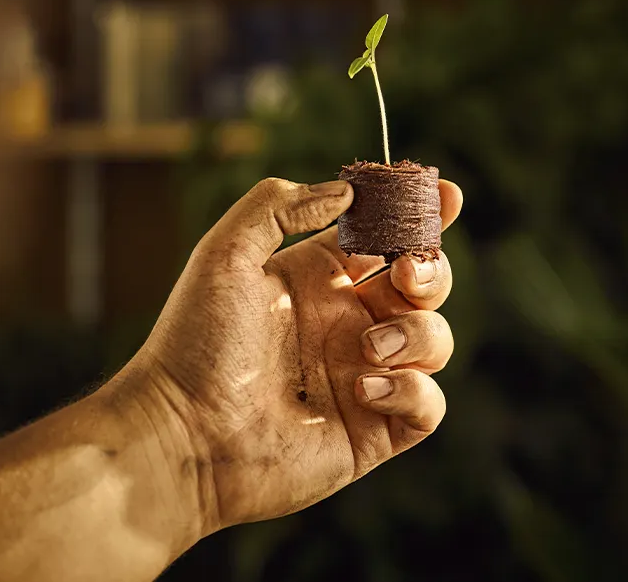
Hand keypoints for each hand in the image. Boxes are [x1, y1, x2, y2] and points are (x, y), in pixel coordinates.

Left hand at [112, 177, 461, 533]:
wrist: (182, 434)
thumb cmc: (194, 343)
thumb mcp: (225, 254)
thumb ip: (279, 206)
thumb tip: (346, 193)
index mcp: (318, 281)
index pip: (384, 240)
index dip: (420, 217)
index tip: (445, 195)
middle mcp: (347, 325)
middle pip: (423, 286)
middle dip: (430, 272)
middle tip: (404, 276)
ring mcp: (365, 377)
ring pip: (436, 341)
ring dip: (417, 333)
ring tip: (370, 346)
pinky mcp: (373, 431)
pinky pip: (429, 405)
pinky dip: (411, 391)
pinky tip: (362, 389)